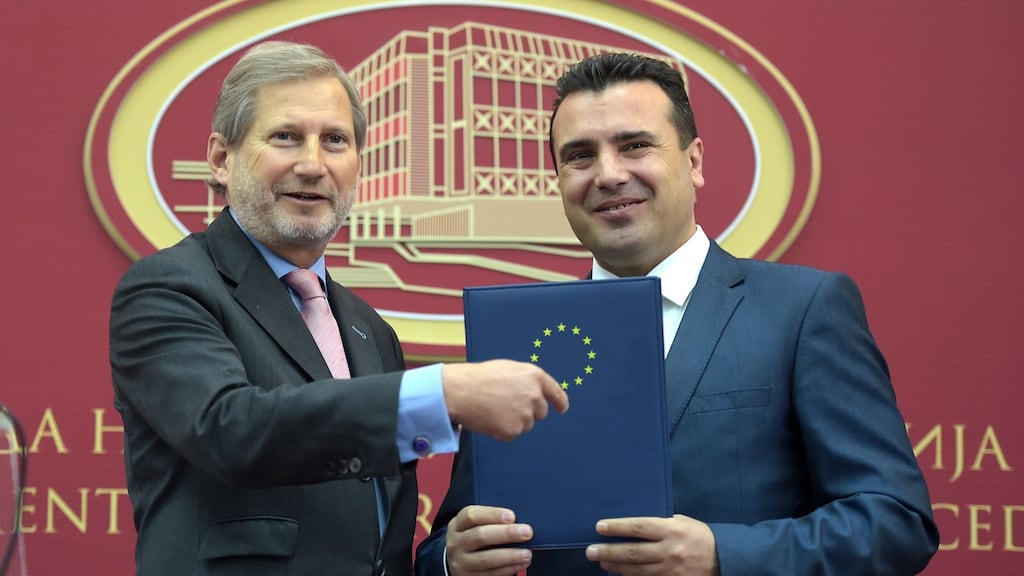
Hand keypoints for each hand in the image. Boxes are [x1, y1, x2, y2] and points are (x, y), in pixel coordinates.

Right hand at [442, 360, 568, 440]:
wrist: (461, 391)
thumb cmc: (480, 377)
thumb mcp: (509, 369)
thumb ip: (527, 381)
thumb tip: (537, 394)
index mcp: (535, 377)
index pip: (556, 393)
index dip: (560, 402)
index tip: (562, 409)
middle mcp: (535, 396)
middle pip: (540, 412)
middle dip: (528, 411)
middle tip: (505, 404)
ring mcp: (525, 415)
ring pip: (526, 424)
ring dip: (514, 421)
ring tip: (494, 409)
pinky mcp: (514, 431)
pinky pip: (512, 434)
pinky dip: (502, 430)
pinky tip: (490, 419)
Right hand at [445, 505, 533, 575]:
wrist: (458, 560)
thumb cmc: (472, 537)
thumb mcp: (474, 525)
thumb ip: (491, 520)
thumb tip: (516, 521)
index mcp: (458, 525)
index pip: (471, 515)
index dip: (492, 514)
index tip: (511, 516)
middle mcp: (457, 543)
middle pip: (480, 536)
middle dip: (506, 534)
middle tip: (526, 532)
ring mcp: (462, 562)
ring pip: (486, 558)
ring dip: (509, 556)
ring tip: (526, 553)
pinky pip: (490, 574)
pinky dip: (508, 569)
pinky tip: (520, 564)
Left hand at [584, 515, 718, 575]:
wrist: (725, 560)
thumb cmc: (700, 536)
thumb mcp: (682, 522)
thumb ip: (661, 523)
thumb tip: (633, 524)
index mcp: (672, 530)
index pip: (638, 527)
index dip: (617, 527)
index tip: (599, 527)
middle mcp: (670, 551)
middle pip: (633, 552)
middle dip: (609, 552)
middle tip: (590, 551)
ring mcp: (671, 570)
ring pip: (637, 570)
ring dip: (616, 567)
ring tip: (601, 562)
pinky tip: (619, 574)